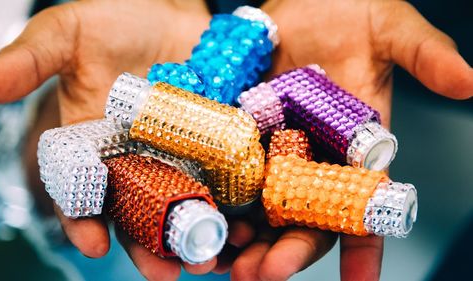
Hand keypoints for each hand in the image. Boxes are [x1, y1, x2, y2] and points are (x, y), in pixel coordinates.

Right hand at [0, 1, 213, 279]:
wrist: (175, 14)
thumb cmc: (117, 22)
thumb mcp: (70, 34)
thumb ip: (29, 60)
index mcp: (94, 148)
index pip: (82, 193)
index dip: (83, 220)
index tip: (94, 243)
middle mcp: (135, 163)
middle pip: (138, 214)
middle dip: (150, 246)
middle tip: (167, 272)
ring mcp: (178, 160)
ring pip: (184, 209)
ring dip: (196, 237)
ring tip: (211, 260)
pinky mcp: (217, 149)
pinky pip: (225, 184)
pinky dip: (235, 208)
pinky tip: (248, 226)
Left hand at [231, 0, 471, 279]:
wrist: (293, 2)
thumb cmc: (344, 13)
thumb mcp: (387, 28)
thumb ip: (424, 55)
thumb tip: (472, 82)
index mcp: (354, 150)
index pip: (364, 207)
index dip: (364, 245)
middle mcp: (314, 161)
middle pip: (304, 218)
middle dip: (287, 251)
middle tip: (262, 273)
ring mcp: (273, 153)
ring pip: (261, 208)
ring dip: (246, 239)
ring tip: (226, 261)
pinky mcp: (238, 138)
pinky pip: (226, 176)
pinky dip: (216, 202)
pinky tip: (201, 216)